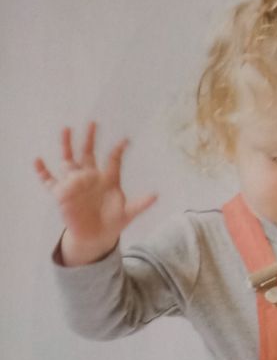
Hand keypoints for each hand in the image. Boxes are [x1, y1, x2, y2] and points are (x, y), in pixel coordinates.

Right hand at [34, 122, 157, 262]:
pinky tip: (37, 161)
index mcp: (107, 179)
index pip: (113, 160)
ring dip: (67, 146)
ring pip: (68, 160)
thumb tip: (156, 196)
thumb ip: (140, 204)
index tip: (126, 140)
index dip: (119, 150)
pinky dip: (42, 172)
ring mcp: (75, 184)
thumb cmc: (111, 222)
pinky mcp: (62, 194)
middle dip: (90, 139)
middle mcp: (90, 177)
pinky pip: (49, 181)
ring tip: (66, 130)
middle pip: (88, 153)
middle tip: (93, 123)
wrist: (96, 237)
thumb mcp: (127, 214)